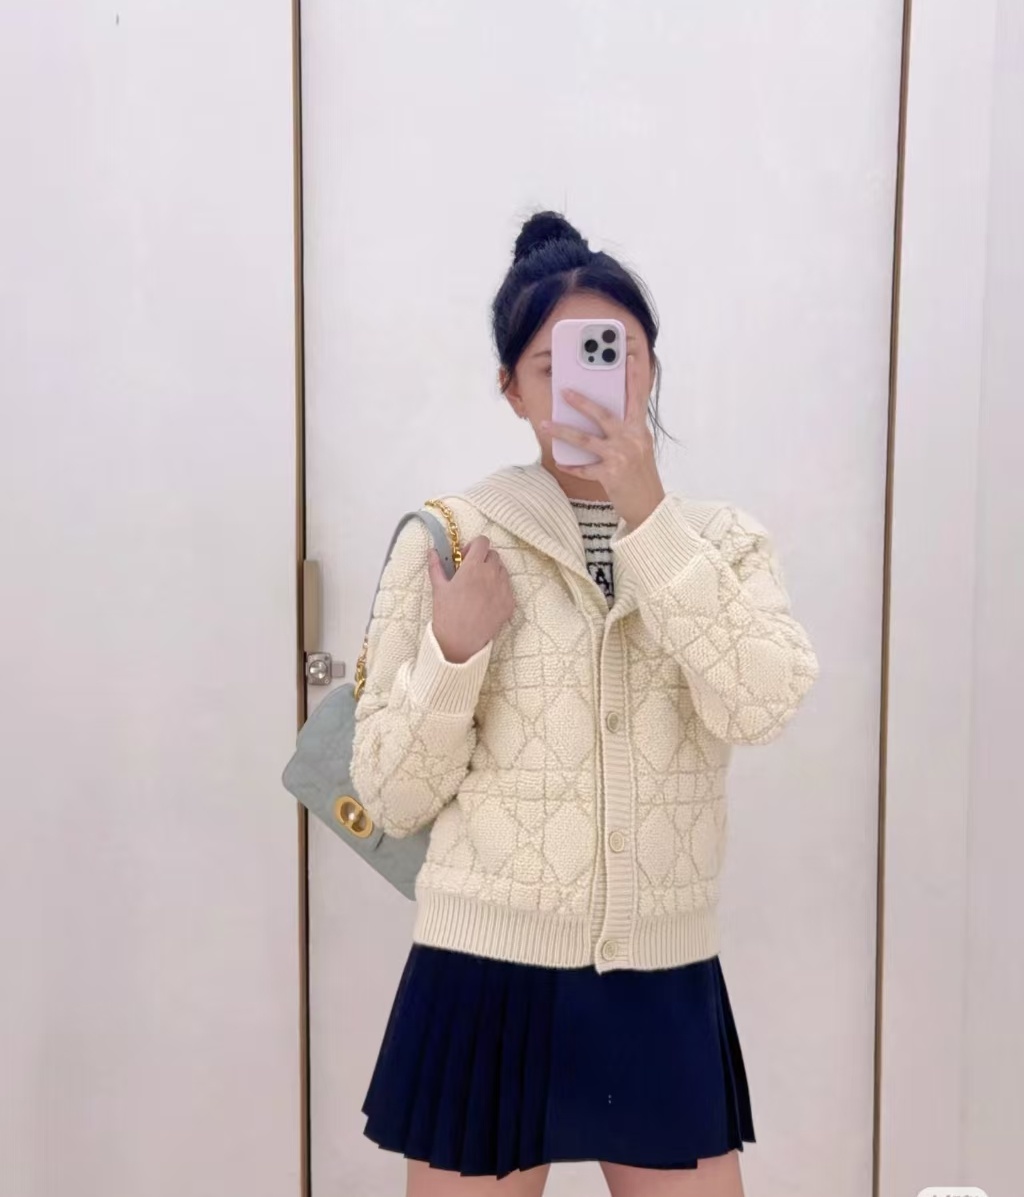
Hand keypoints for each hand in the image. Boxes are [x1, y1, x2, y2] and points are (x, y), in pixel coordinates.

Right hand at [428, 536, 514, 663]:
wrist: (460, 641)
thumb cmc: (447, 614)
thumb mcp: (438, 587)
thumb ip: (436, 565)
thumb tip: (432, 551)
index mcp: (474, 567)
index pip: (483, 541)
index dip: (474, 546)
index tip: (466, 557)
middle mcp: (492, 574)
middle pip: (494, 554)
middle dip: (483, 559)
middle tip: (471, 573)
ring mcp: (503, 588)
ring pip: (502, 570)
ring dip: (492, 573)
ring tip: (479, 588)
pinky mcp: (510, 603)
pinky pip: (508, 588)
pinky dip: (499, 589)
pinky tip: (486, 601)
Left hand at [542, 354, 665, 529]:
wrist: (650, 507)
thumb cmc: (641, 475)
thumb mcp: (640, 448)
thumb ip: (626, 430)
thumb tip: (603, 417)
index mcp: (639, 430)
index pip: (637, 399)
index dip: (634, 378)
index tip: (630, 357)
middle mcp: (631, 440)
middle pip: (603, 415)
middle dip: (582, 402)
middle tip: (564, 391)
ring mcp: (620, 457)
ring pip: (586, 440)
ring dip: (562, 431)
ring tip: (545, 424)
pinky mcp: (611, 475)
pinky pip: (585, 469)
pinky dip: (572, 466)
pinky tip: (561, 462)